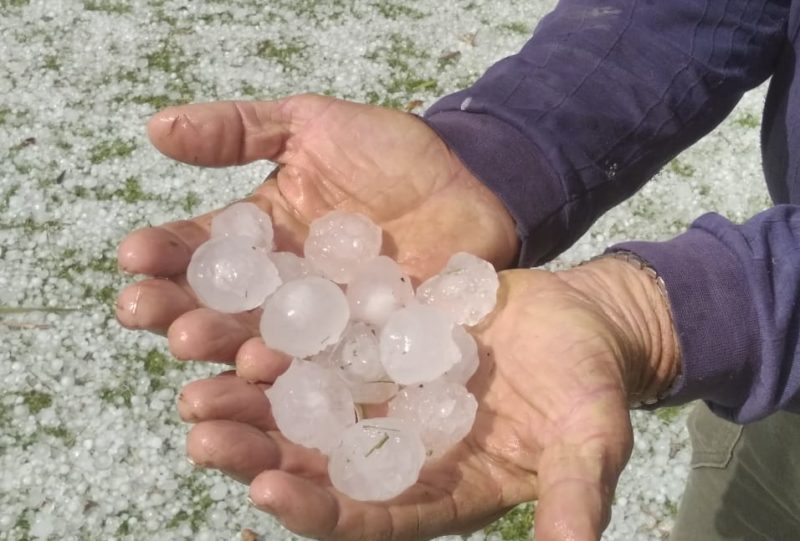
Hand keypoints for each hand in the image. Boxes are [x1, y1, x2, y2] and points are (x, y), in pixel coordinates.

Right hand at [115, 95, 517, 363]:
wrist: (475, 182)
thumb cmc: (392, 154)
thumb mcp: (312, 126)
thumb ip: (239, 130)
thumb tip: (155, 129)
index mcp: (259, 240)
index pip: (199, 251)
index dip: (162, 255)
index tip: (133, 257)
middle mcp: (281, 291)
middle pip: (221, 309)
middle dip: (182, 312)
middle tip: (153, 316)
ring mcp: (324, 327)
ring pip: (264, 348)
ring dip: (226, 353)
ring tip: (200, 349)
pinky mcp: (366, 352)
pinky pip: (328, 369)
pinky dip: (297, 374)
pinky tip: (268, 374)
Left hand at [178, 259, 679, 539]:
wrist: (583, 321)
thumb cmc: (590, 387)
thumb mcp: (590, 442)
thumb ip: (572, 496)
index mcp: (438, 487)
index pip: (366, 516)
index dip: (318, 510)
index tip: (267, 490)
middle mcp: (399, 446)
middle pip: (315, 461)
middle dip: (256, 451)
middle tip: (199, 432)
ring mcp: (385, 393)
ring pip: (307, 400)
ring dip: (253, 395)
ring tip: (200, 377)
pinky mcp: (381, 342)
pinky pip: (327, 340)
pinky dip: (288, 334)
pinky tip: (248, 316)